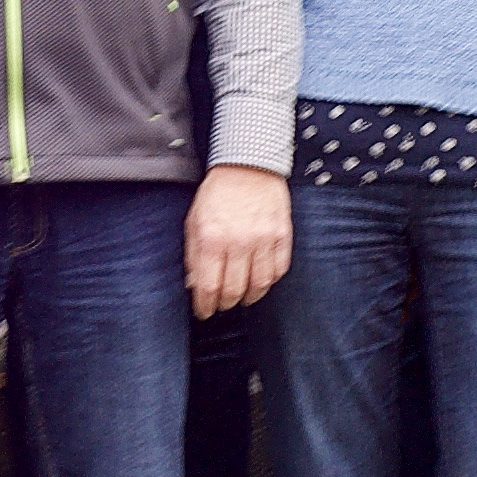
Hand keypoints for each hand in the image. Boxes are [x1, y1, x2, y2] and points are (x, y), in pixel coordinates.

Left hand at [187, 163, 292, 319]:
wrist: (248, 164)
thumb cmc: (218, 193)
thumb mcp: (194, 220)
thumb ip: (193, 254)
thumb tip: (194, 284)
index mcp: (212, 238)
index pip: (209, 286)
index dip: (205, 306)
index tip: (204, 311)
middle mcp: (238, 242)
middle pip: (233, 291)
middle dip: (225, 304)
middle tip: (221, 305)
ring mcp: (263, 239)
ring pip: (259, 285)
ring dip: (248, 297)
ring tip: (242, 297)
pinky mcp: (282, 235)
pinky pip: (278, 270)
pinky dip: (269, 281)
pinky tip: (260, 281)